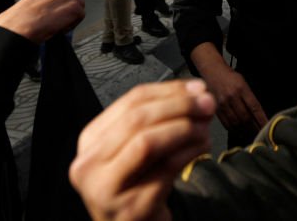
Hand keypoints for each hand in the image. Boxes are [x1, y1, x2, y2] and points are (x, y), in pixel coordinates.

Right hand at [0, 0, 83, 42]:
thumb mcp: (32, 2)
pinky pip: (80, 16)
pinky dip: (72, 24)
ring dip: (70, 17)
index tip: (54, 13)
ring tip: (56, 25)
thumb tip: (54, 9)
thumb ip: (47, 1)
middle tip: (56, 21)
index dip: (59, 5)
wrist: (18, 26)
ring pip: (77, 7)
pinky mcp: (75, 6)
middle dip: (66, 10)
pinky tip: (59, 27)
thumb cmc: (20, 19)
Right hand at [70, 80, 214, 220]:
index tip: (197, 87)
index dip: (168, 90)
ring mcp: (106, 189)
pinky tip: (202, 148)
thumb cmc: (137, 184)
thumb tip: (197, 92)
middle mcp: (89, 164)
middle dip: (179, 106)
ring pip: (147, 143)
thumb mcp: (137, 148)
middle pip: (137, 119)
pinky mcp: (130, 208)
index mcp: (90, 140)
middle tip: (207, 103)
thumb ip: (160, 119)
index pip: (130, 101)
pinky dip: (189, 153)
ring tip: (205, 128)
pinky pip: (164, 171)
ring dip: (184, 129)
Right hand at [202, 64, 267, 132]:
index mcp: (241, 88)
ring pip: (236, 123)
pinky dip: (234, 130)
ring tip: (251, 135)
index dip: (261, 119)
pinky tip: (240, 132)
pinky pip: (226, 123)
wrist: (212, 71)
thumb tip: (259, 115)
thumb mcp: (243, 82)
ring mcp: (222, 104)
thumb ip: (250, 97)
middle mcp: (232, 96)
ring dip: (245, 131)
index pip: (254, 107)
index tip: (267, 127)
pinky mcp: (216, 109)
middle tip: (260, 134)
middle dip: (254, 128)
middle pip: (245, 117)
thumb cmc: (230, 77)